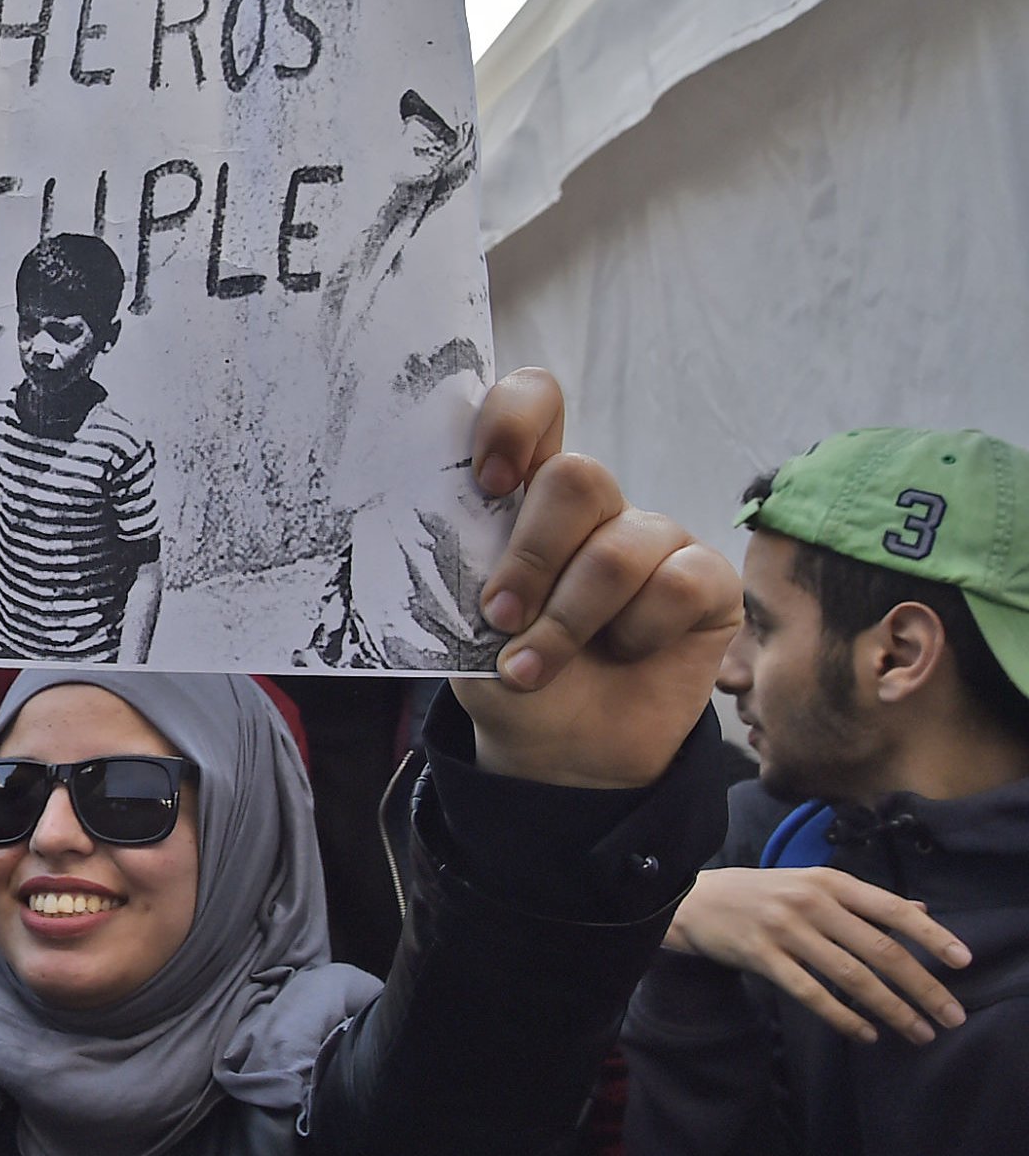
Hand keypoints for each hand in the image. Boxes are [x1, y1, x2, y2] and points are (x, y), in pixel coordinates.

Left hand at [454, 370, 742, 788]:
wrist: (559, 751)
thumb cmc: (507, 671)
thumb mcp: (460, 625)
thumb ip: (460, 568)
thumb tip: (446, 532)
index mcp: (527, 493)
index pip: (536, 404)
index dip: (515, 420)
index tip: (488, 483)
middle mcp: (596, 505)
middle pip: (577, 477)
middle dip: (532, 557)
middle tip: (498, 617)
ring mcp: (655, 537)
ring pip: (619, 547)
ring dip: (568, 621)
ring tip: (531, 669)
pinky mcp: (708, 580)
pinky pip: (678, 584)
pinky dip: (637, 632)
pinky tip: (624, 655)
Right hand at [666, 865, 969, 1043]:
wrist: (694, 900)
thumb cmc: (760, 894)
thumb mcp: (811, 884)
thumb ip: (863, 900)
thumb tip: (920, 912)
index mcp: (829, 882)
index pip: (891, 909)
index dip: (931, 936)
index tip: (963, 962)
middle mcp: (811, 903)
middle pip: (880, 949)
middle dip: (922, 986)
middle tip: (951, 1016)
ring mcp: (785, 930)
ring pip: (851, 976)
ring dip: (891, 1008)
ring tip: (919, 1032)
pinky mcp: (761, 957)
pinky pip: (811, 993)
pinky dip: (843, 1016)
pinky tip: (867, 1032)